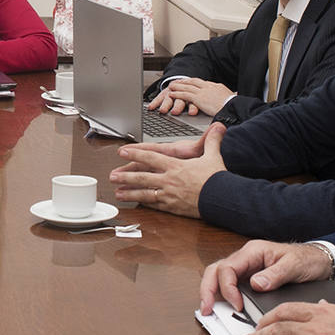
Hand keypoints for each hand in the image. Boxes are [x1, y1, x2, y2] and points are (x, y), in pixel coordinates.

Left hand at [108, 122, 228, 217]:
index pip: (150, 157)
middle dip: (125, 176)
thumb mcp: (213, 156)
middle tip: (112, 176)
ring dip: (129, 193)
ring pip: (144, 193)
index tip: (122, 152)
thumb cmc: (217, 178)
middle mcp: (168, 180)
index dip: (135, 154)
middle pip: (142, 177)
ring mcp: (169, 195)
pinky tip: (137, 204)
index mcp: (175, 166)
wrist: (222, 198)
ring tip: (117, 194)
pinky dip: (145, 204)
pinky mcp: (173, 207)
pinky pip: (155, 205)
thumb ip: (212, 140)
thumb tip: (219, 126)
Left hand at [147, 77, 234, 116]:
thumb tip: (231, 98)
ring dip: (178, 86)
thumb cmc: (234, 106)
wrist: (233, 107)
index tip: (191, 83)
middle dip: (185, 81)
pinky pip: (185, 95)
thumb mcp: (231, 99)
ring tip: (171, 86)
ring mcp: (203, 92)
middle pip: (194, 82)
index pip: (204, 83)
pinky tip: (172, 94)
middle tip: (178, 81)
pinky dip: (177, 94)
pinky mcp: (199, 98)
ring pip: (187, 87)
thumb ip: (227, 97)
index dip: (195, 83)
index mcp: (217, 86)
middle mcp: (209, 87)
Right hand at [199, 238, 331, 310]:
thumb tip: (255, 284)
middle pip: (215, 270)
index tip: (237, 305)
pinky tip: (221, 307)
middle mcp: (245, 258)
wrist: (318, 261)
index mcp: (253, 252)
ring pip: (218, 276)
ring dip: (211, 293)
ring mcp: (245, 268)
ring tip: (209, 310)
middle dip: (207, 289)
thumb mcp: (294, 266)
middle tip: (207, 309)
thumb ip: (275, 275)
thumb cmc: (306, 260)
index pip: (228, 268)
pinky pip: (228, 284)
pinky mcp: (248, 277)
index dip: (228, 288)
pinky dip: (221, 296)